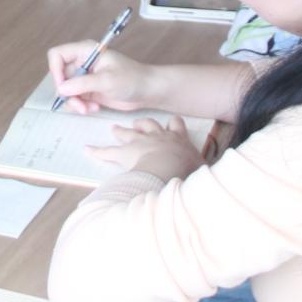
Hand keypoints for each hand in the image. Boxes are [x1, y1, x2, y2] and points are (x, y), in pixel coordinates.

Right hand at [46, 43, 154, 114]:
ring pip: (66, 91)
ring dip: (75, 103)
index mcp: (85, 51)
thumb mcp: (107, 80)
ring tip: (89, 110)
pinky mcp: (88, 90)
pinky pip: (74, 99)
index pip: (57, 55)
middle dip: (67, 93)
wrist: (147, 91)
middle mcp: (82, 62)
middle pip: (60, 76)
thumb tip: (61, 89)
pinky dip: (81, 107)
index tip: (63, 87)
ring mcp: (85, 77)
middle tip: (80, 105)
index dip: (55, 70)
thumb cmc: (132, 78)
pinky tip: (94, 109)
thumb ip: (83, 83)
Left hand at [85, 115, 201, 180]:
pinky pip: (107, 152)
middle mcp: (157, 136)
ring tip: (114, 129)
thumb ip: (204, 170)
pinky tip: (87, 149)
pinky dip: (96, 150)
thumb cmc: (187, 169)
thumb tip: (214, 179)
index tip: (171, 123)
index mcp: (177, 139)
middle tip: (137, 122)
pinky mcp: (123, 153)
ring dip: (121, 131)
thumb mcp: (202, 169)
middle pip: (148, 124)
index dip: (173, 124)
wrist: (169, 168)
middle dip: (143, 123)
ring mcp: (139, 143)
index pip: (176, 126)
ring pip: (128, 133)